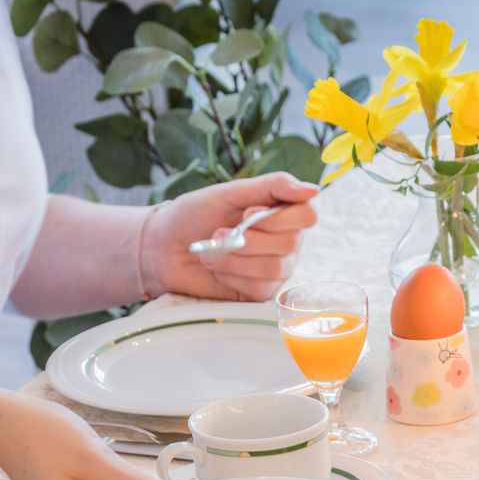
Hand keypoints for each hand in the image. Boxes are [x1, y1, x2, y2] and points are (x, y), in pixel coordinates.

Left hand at [143, 172, 319, 301]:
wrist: (164, 247)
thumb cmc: (195, 215)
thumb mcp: (231, 193)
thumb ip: (272, 186)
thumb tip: (314, 190)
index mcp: (282, 214)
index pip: (307, 216)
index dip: (278, 218)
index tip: (247, 213)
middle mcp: (286, 243)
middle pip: (290, 244)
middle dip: (248, 239)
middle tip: (220, 233)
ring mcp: (275, 269)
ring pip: (274, 268)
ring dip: (234, 259)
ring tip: (211, 251)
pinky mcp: (260, 292)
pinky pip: (259, 288)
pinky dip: (231, 276)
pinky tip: (217, 270)